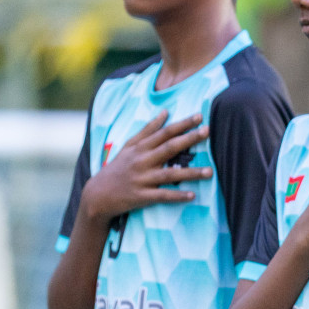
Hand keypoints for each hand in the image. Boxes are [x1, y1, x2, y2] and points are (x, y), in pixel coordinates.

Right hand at [81, 111, 212, 223]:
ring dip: (191, 173)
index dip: (182, 124)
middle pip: (169, 148)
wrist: (98, 195)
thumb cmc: (118, 168)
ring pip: (170, 175)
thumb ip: (148, 129)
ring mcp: (142, 179)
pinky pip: (162, 196)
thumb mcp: (129, 146)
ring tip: (210, 171)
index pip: (164, 133)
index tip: (199, 117)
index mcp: (140, 148)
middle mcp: (142, 161)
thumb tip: (165, 112)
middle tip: (208, 131)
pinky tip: (192, 195)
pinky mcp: (142, 197)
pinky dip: (177, 196)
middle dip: (189, 139)